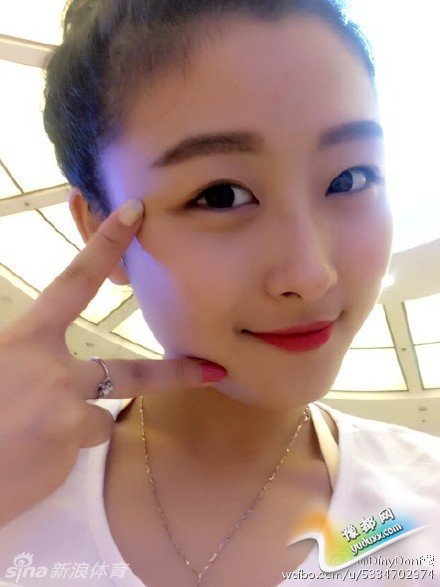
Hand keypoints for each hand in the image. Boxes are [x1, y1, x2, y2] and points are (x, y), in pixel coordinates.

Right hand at [0, 198, 226, 526]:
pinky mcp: (68, 453)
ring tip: (28, 438)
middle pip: (132, 371)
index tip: (135, 213)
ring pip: (99, 418)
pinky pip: (80, 446)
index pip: (74, 283)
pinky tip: (27, 459)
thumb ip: (25, 355)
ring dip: (76, 426)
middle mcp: (55, 372)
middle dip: (177, 374)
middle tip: (212, 371)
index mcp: (26, 341)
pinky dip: (61, 450)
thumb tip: (48, 359)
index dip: (106, 245)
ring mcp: (66, 414)